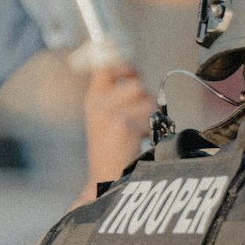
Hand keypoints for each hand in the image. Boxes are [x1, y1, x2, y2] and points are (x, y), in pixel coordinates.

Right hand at [79, 61, 153, 200]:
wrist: (104, 179)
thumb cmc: (109, 151)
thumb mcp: (103, 119)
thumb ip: (115, 97)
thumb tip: (136, 75)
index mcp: (92, 100)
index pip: (106, 67)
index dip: (124, 65)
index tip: (134, 72)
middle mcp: (98, 104)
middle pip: (136, 84)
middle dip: (145, 98)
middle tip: (141, 115)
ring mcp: (110, 115)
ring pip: (147, 100)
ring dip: (151, 113)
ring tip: (140, 129)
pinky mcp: (124, 126)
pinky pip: (150, 116)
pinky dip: (152, 127)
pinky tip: (140, 139)